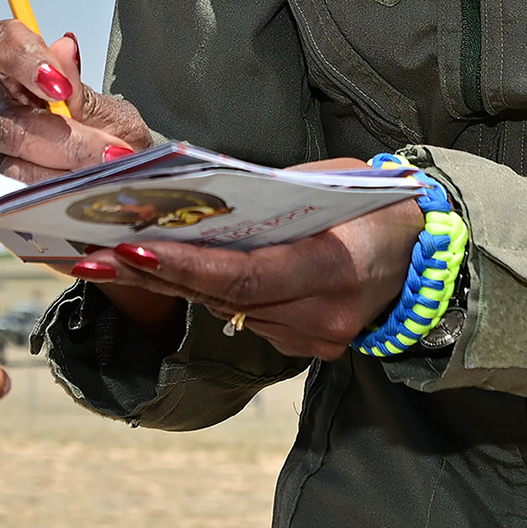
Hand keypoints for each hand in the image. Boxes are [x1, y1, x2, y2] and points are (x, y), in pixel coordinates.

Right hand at [0, 19, 157, 182]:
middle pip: (10, 123)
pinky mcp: (1, 196)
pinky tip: (82, 194)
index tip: (59, 87)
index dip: (21, 59)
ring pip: (14, 166)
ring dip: (66, 174)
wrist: (126, 184)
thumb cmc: (112, 141)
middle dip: (65, 141)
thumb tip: (64, 49)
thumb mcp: (112, 115)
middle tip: (108, 153)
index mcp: (21, 79)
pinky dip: (57, 197)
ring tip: (102, 177)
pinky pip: (21, 199)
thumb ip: (83, 91)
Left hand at [79, 163, 425, 361]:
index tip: (133, 247)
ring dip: (171, 285)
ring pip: (229, 311)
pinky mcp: (310, 346)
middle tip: (93, 254)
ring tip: (108, 259)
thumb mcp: (335, 181)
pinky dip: (206, 294)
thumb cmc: (380, 203)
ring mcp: (317, 338)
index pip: (246, 275)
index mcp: (335, 267)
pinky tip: (163, 272)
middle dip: (156, 274)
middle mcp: (324, 315)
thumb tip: (201, 194)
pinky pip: (248, 318)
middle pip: (225, 298)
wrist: (433, 253)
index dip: (186, 266)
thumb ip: (274, 194)